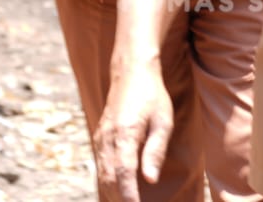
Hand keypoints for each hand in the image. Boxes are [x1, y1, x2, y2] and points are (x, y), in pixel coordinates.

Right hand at [96, 60, 173, 201]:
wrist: (131, 73)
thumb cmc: (152, 97)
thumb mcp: (163, 122)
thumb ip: (155, 151)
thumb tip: (150, 180)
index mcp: (125, 133)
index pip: (124, 173)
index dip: (129, 195)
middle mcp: (108, 138)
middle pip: (109, 178)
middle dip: (120, 199)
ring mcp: (101, 138)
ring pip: (102, 175)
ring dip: (113, 194)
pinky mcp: (99, 138)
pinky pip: (101, 166)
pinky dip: (108, 182)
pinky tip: (118, 192)